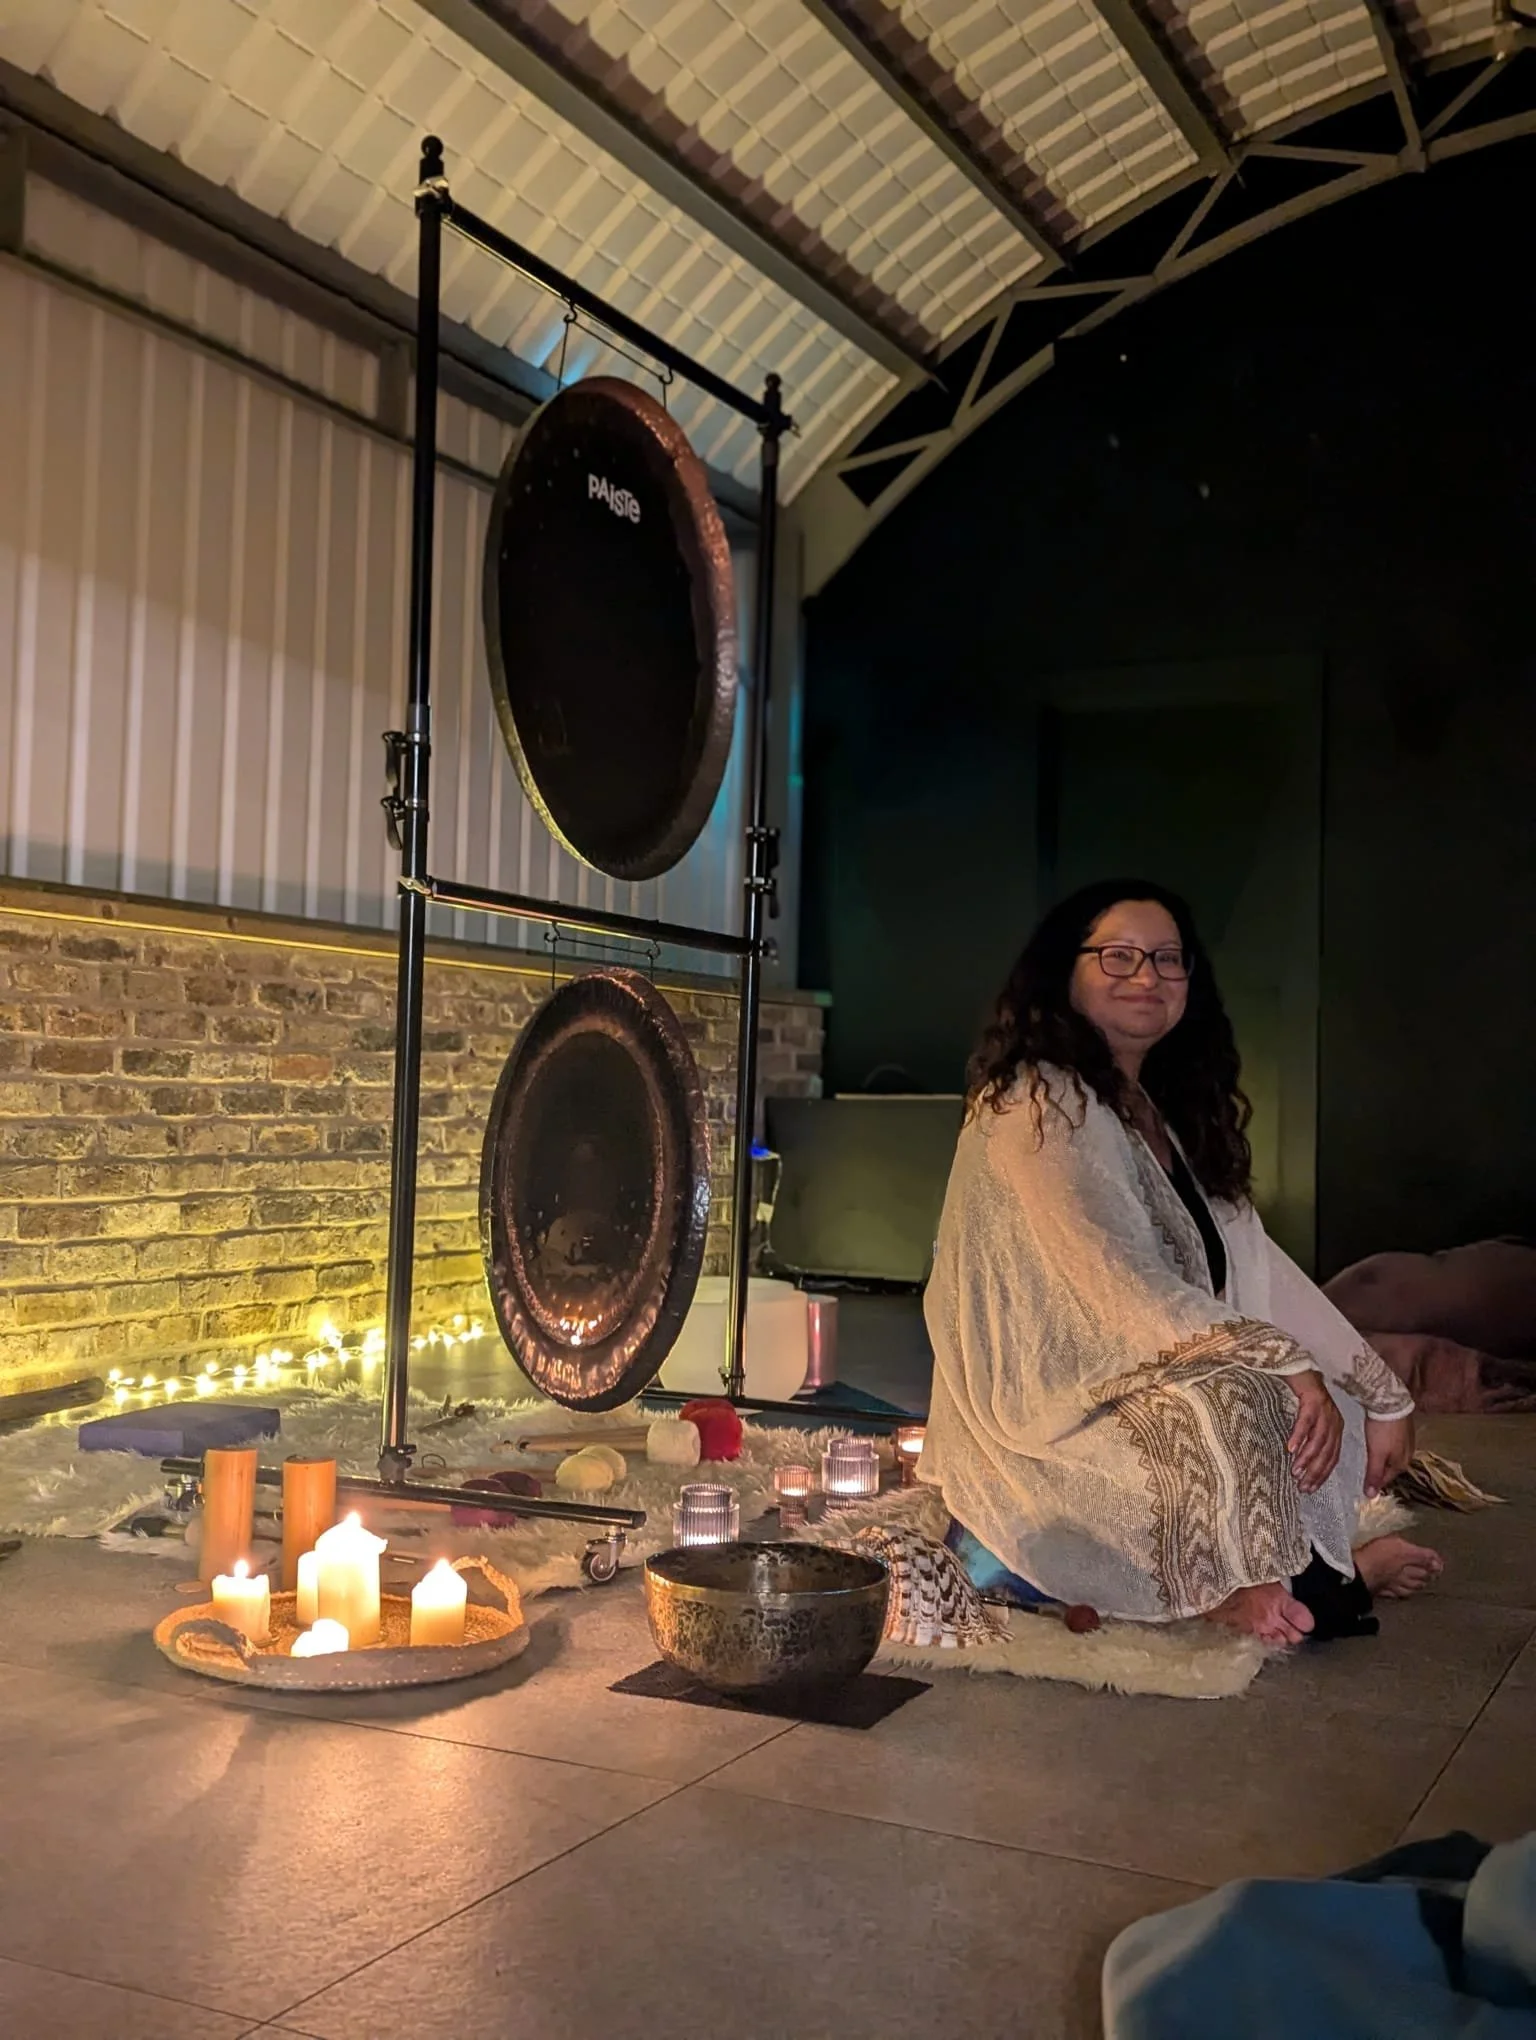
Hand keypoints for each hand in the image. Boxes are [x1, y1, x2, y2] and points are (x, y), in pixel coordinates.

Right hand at [1286, 1370, 1343, 1493]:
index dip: (1322, 1474)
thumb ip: (1311, 1437)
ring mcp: (1325, 1410)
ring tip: (1296, 1471)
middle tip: (1302, 1486)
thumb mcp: (1311, 1420)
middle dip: (1315, 1471)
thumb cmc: (1302, 1397)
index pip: (1332, 1457)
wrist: (1300, 1368)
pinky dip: (1299, 1436)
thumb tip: (1300, 1459)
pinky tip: (1291, 1448)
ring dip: (1307, 1458)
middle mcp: (1334, 1421)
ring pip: (1318, 1440)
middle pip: (1327, 1452)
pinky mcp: (1312, 1400)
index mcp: (1335, 1428)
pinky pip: (1306, 1422)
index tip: (1310, 1488)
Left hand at [1363, 1412, 1414, 1499]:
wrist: (1390, 1402)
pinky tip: (1378, 1441)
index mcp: (1402, 1463)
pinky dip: (1385, 1446)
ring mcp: (1408, 1441)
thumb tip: (1371, 1496)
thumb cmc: (1382, 1430)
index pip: (1386, 1479)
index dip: (1373, 1481)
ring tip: (1370, 1454)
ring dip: (1382, 1457)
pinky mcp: (1405, 1429)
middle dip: (1378, 1469)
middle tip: (1364, 1467)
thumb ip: (1373, 1475)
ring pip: (1392, 1455)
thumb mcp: (1376, 1454)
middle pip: (1390, 1467)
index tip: (1362, 1483)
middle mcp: (1409, 1454)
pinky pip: (1394, 1444)